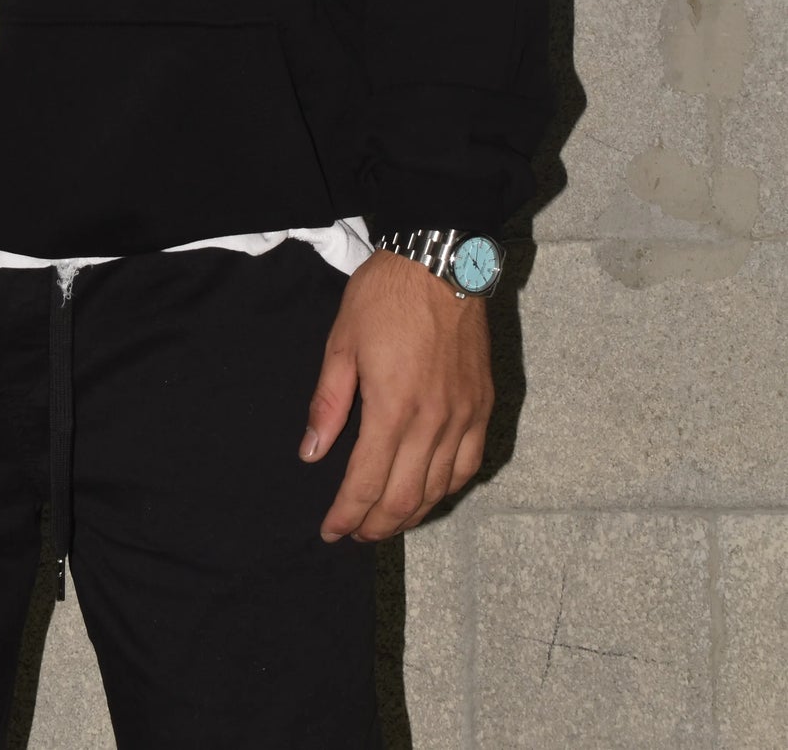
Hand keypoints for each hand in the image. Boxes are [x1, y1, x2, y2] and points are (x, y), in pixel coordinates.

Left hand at [300, 247, 492, 541]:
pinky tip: (431, 493)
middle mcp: (433, 421)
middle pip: (406, 498)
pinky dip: (448, 489)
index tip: (331, 531)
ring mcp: (464, 416)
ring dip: (412, 514)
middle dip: (377, 525)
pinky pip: (470, 464)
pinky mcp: (482, 405)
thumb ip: (328, 404)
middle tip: (355, 534)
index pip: (367, 482)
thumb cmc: (385, 296)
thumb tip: (311, 452)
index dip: (347, 514)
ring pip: (440, 489)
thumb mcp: (341, 342)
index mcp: (393, 407)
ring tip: (387, 521)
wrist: (440, 261)